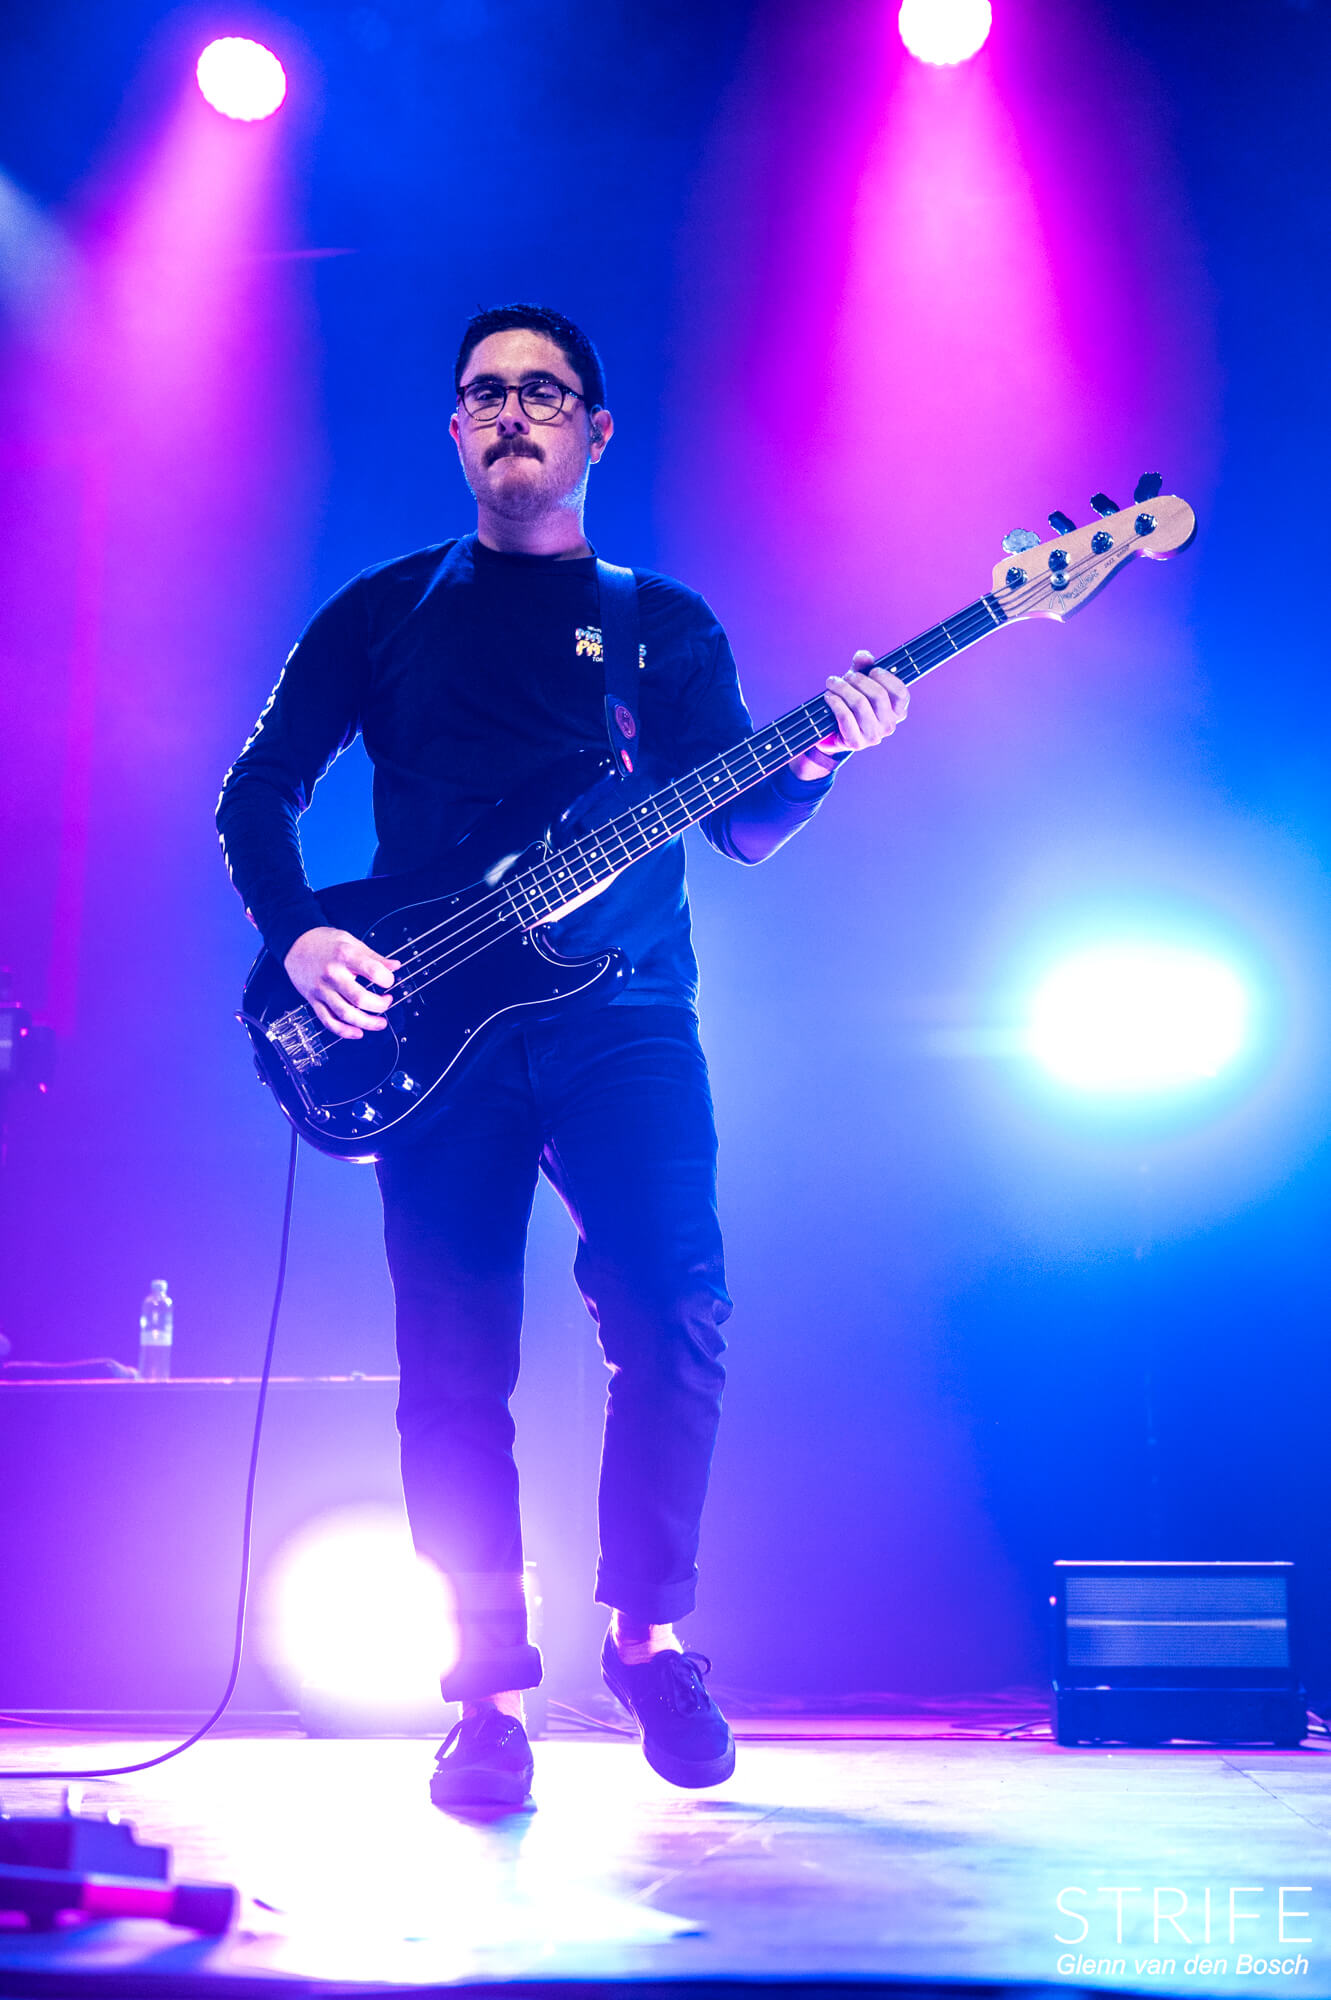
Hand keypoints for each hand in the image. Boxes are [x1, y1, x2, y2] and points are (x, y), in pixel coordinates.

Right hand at [284, 927, 399, 1039]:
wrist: (296, 944)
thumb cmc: (325, 942)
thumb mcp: (351, 942)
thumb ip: (375, 957)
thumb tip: (395, 966)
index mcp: (344, 956)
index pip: (373, 971)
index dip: (387, 979)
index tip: (389, 981)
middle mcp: (332, 974)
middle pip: (359, 998)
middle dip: (379, 1005)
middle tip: (387, 1001)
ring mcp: (322, 990)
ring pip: (345, 1014)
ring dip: (366, 1023)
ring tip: (380, 1023)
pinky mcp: (313, 1001)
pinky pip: (328, 1021)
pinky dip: (344, 1031)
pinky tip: (357, 1032)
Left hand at [788, 650, 909, 780]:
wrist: (837, 730)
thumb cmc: (854, 701)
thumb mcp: (861, 681)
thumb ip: (864, 666)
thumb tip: (863, 656)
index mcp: (898, 711)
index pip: (901, 692)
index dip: (885, 677)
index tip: (872, 671)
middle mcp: (890, 725)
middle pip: (878, 695)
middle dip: (858, 679)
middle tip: (845, 676)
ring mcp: (874, 736)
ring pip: (860, 704)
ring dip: (842, 689)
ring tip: (832, 683)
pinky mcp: (856, 743)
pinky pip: (846, 717)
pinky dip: (835, 702)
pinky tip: (829, 696)